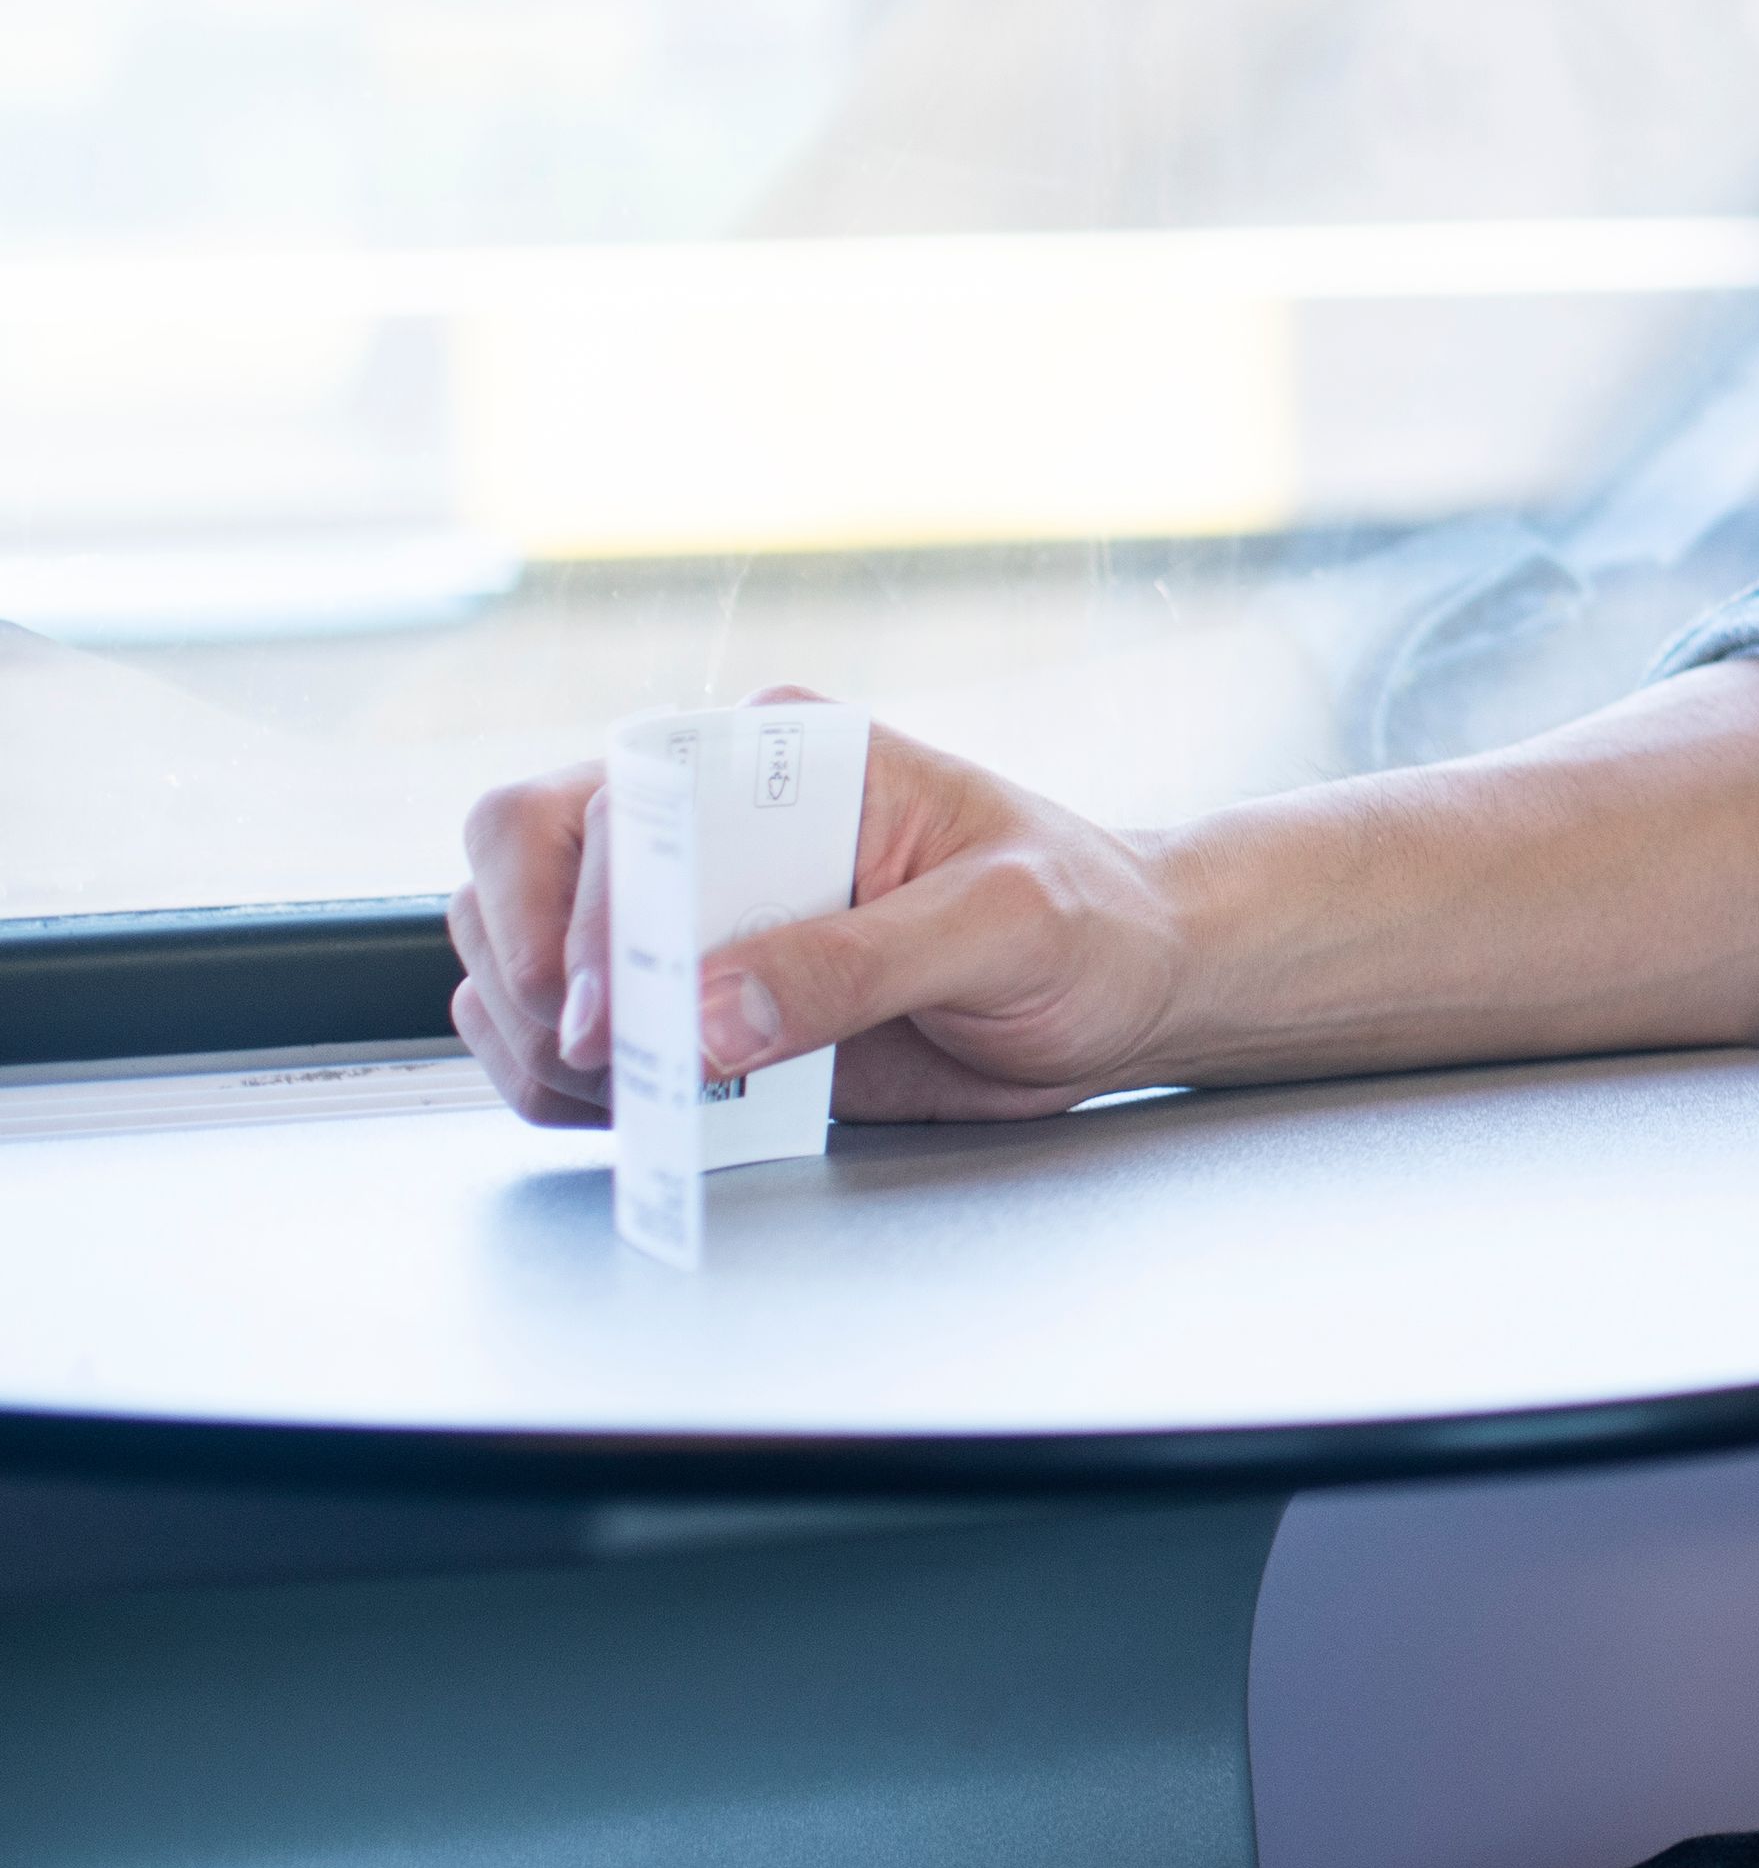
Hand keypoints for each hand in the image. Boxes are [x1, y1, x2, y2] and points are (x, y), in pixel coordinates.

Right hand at [451, 696, 1195, 1129]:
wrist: (1131, 989)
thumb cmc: (1092, 922)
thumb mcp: (1005, 926)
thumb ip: (858, 963)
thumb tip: (712, 1015)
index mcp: (782, 757)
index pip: (610, 800)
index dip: (577, 902)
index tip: (615, 999)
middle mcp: (713, 823)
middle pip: (521, 864)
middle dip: (537, 974)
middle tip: (611, 1056)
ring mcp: (691, 915)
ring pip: (517, 957)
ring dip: (542, 1040)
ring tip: (638, 1091)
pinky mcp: (697, 1005)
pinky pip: (567, 1042)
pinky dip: (569, 1088)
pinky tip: (645, 1110)